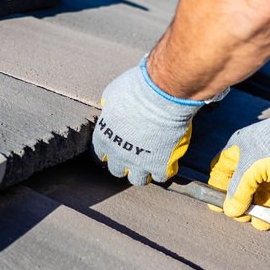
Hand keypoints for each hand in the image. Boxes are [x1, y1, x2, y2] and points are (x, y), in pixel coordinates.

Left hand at [94, 58, 218, 184]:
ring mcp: (139, 164)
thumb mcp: (113, 94)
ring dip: (144, 171)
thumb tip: (110, 106)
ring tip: (152, 161)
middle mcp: (118, 155)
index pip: (100, 155)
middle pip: (118, 170)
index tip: (117, 145)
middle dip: (126, 163)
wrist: (163, 95)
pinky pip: (162, 176)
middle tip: (136, 153)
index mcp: (104, 139)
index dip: (110, 151)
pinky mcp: (160, 166)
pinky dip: (166, 169)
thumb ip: (110, 105)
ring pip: (138, 179)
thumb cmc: (137, 90)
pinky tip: (169, 160)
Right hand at [208, 87, 269, 229]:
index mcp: (239, 151)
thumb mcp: (252, 167)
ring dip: (257, 211)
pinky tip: (267, 223)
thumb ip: (239, 190)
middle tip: (242, 216)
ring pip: (259, 196)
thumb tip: (230, 210)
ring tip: (257, 222)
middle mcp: (253, 162)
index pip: (221, 173)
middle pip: (241, 188)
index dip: (217, 190)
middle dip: (240, 204)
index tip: (218, 207)